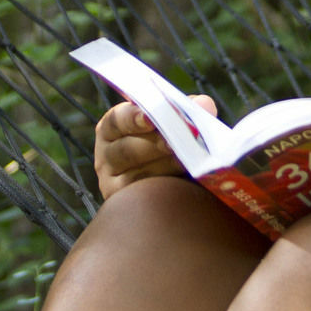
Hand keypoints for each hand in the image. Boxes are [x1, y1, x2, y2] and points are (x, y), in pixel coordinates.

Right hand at [92, 95, 217, 198]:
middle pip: (128, 150)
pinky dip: (168, 188)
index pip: (117, 120)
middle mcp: (106, 157)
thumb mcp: (170, 122)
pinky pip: (146, 198)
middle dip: (156, 144)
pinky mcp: (127, 206)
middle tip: (178, 142)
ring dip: (167, 166)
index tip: (151, 117)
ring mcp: (112, 184)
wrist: (165, 185)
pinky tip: (187, 181)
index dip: (133, 118)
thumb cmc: (164, 143)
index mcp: (111, 129)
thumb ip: (185, 111)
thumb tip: (205, 104)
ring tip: (189, 161)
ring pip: (139, 175)